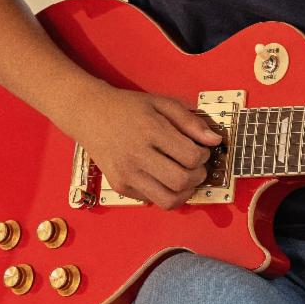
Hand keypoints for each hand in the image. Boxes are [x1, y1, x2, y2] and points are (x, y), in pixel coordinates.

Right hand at [74, 85, 220, 208]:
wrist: (90, 115)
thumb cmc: (129, 107)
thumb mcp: (162, 104)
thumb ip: (191, 121)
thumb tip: (215, 141)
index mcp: (150, 130)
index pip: (191, 157)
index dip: (204, 156)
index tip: (201, 150)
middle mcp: (137, 155)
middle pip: (181, 181)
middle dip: (198, 176)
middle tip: (196, 166)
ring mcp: (126, 174)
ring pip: (168, 200)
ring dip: (184, 192)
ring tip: (184, 178)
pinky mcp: (120, 187)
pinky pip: (152, 200)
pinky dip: (165, 193)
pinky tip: (163, 177)